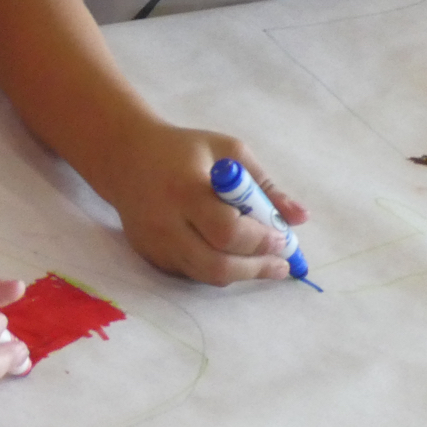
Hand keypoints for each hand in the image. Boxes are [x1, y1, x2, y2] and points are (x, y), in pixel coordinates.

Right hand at [104, 125, 309, 285]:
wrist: (126, 156)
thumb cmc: (184, 150)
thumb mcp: (227, 151)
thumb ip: (264, 184)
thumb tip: (300, 218)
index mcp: (186, 189)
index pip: (228, 230)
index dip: (260, 241)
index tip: (283, 237)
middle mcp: (166, 222)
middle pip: (216, 265)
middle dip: (256, 269)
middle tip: (280, 264)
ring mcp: (155, 243)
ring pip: (205, 276)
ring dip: (241, 273)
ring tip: (264, 264)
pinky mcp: (150, 255)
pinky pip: (191, 274)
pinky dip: (217, 270)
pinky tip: (231, 256)